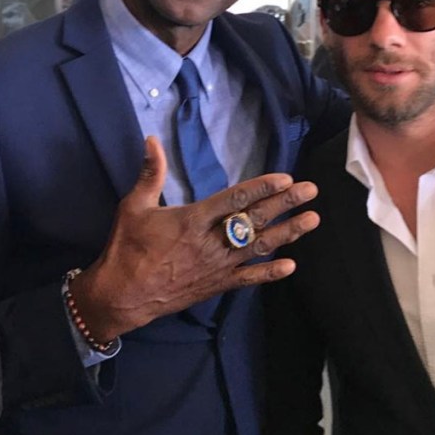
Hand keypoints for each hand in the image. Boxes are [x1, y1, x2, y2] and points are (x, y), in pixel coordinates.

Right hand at [70, 137, 318, 341]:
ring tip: (312, 220)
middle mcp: (211, 242)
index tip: (285, 178)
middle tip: (311, 191)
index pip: (235, 200)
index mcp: (193, 220)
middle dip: (285, 203)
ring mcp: (217, 266)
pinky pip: (248, 279)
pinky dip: (270, 273)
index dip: (262, 188)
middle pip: (255, 220)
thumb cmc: (127, 247)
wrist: (122, 295)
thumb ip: (150, 173)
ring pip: (259, 247)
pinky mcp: (216, 285)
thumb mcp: (133, 206)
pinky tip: (291, 266)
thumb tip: (151, 139)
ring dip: (288, 233)